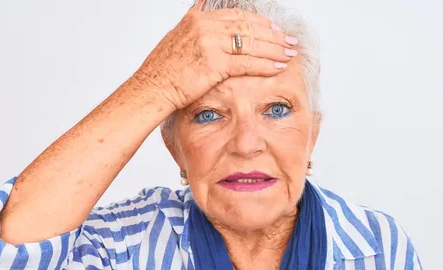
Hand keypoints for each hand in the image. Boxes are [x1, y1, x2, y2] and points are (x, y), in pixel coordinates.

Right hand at [133, 0, 298, 110]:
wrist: (152, 88)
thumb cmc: (163, 69)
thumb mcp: (177, 35)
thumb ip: (193, 18)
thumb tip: (201, 2)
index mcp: (198, 19)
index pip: (237, 16)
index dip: (259, 22)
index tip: (274, 29)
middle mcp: (205, 27)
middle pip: (248, 27)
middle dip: (273, 35)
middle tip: (289, 41)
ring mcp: (210, 44)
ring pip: (251, 44)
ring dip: (274, 49)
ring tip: (290, 53)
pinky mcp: (214, 64)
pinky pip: (247, 63)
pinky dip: (265, 64)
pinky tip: (278, 66)